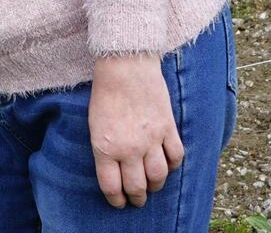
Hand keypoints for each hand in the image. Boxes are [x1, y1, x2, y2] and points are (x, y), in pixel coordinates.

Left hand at [88, 53, 184, 207]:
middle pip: (137, 187)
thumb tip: (114, 169)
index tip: (119, 202)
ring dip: (156, 185)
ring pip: (158, 177)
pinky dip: (173, 164)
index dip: (116, 200)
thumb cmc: (105, 93)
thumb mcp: (94, 125)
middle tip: (138, 198)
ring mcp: (150, 139)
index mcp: (105, 148)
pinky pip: (176, 156)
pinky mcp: (168, 128)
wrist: (125, 67)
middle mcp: (129, 148)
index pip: (112, 187)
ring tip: (153, 185)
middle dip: (137, 197)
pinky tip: (167, 164)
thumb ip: (105, 149)